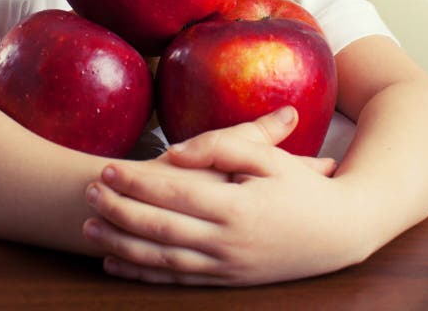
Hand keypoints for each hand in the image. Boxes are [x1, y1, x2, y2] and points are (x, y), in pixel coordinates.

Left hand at [82, 107, 355, 285]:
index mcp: (237, 208)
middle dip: (118, 210)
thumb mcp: (271, 159)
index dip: (137, 182)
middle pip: (159, 228)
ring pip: (161, 259)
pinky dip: (143, 274)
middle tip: (86, 191)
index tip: (108, 167)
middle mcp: (227, 243)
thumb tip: (176, 150)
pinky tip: (116, 265)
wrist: (341, 233)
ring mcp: (226, 266)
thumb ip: (224, 147)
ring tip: (88, 227)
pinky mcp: (227, 280)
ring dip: (121, 244)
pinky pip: (177, 280)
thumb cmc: (305, 189)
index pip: (174, 195)